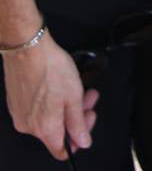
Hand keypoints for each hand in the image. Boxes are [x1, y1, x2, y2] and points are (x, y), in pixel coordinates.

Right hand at [2, 31, 97, 159]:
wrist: (28, 48)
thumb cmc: (50, 67)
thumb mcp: (73, 95)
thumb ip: (78, 122)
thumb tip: (83, 140)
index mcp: (45, 128)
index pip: (61, 151)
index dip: (78, 140)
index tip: (86, 123)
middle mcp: (29, 126)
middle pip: (57, 132)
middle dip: (76, 116)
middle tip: (88, 99)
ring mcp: (21, 114)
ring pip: (47, 118)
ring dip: (65, 106)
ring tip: (78, 87)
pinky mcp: (17, 102)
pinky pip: (36, 109)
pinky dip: (50, 101)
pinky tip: (59, 85)